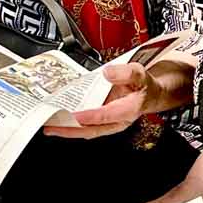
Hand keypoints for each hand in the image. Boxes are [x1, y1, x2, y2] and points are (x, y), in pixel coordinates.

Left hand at [42, 53, 194, 138]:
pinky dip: (72, 124)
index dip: (88, 116)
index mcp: (127, 110)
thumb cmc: (146, 85)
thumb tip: (108, 72)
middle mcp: (116, 120)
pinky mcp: (103, 119)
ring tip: (49, 126)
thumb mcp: (140, 73)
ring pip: (86, 130)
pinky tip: (60, 119)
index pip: (104, 115)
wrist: (154, 93)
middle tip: (49, 126)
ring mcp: (109, 122)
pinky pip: (85, 125)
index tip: (72, 114)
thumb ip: (125, 73)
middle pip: (90, 129)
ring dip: (67, 129)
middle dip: (69, 129)